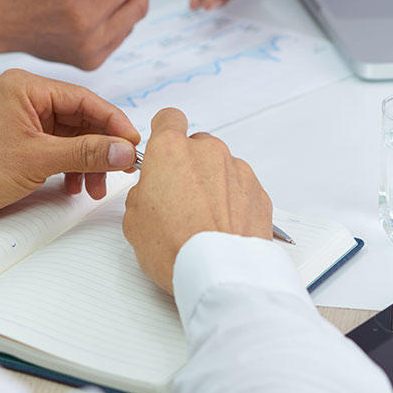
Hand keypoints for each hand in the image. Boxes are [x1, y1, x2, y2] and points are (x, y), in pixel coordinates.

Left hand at [0, 69, 140, 231]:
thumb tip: (125, 150)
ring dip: (87, 161)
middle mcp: (25, 97)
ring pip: (71, 136)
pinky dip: (70, 166)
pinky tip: (74, 186)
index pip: (85, 99)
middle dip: (101, 147)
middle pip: (80, 117)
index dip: (114, 122)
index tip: (134, 144)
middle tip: (120, 170)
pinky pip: (57, 148)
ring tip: (94, 188)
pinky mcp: (19, 140)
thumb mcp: (37, 160)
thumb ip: (86, 152)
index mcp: (26, 87)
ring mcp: (21, 119)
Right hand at [122, 108, 272, 293]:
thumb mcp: (133, 221)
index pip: (168, 119)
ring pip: (221, 169)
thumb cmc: (176, 247)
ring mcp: (237, 170)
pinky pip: (241, 189)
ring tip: (203, 222)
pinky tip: (222, 228)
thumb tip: (150, 194)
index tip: (162, 148)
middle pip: (196, 147)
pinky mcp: (259, 192)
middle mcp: (207, 152)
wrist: (220, 273)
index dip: (163, 132)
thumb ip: (141, 194)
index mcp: (171, 151)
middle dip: (188, 168)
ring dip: (212, 187)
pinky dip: (233, 203)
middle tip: (178, 201)